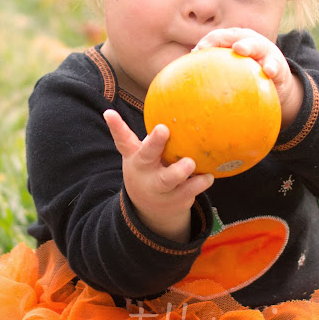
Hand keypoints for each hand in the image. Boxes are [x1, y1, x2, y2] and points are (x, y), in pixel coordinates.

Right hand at [103, 109, 213, 242]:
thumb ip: (152, 139)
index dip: (116, 126)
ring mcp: (159, 187)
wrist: (149, 211)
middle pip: (147, 156)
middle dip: (154, 143)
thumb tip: (169, 108)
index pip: (123, 140)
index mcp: (136, 157)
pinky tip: (208, 176)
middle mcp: (145, 171)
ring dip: (179, 171)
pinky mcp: (175, 198)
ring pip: (168, 180)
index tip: (110, 113)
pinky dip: (199, 183)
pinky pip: (189, 191)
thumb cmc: (150, 170)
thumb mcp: (142, 156)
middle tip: (163, 129)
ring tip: (191, 163)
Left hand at [194, 28, 303, 128]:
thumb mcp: (231, 70)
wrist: (275, 82)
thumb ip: (214, 71)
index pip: (218, 37)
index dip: (207, 42)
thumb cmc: (246, 75)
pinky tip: (268, 71)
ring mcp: (265, 51)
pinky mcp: (278, 64)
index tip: (196, 52)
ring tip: (240, 49)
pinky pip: (275, 65)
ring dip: (248, 46)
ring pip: (256, 46)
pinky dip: (271, 67)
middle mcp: (249, 42)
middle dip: (224, 39)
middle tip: (209, 45)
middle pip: (235, 36)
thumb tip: (186, 82)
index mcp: (235, 40)